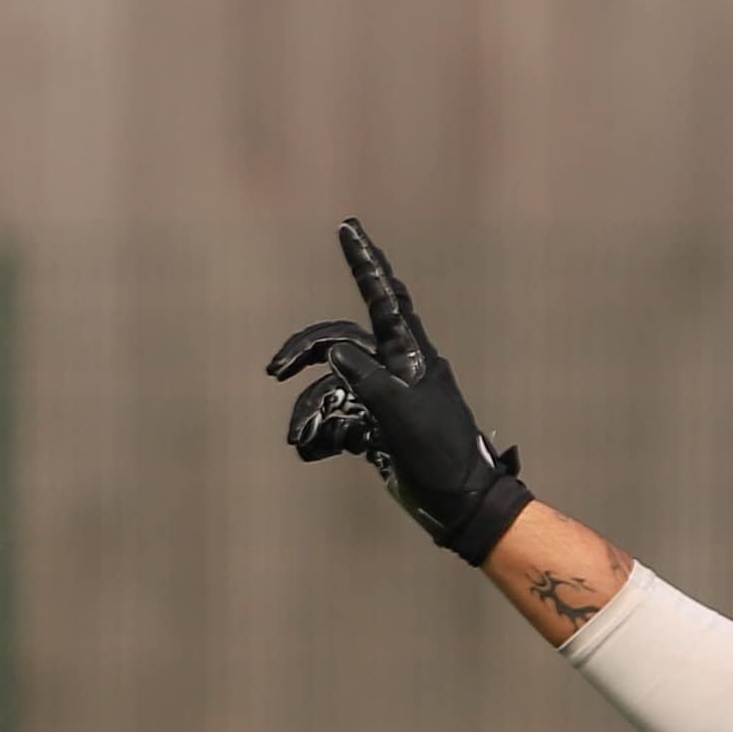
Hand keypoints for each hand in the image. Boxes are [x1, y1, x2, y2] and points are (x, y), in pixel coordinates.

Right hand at [264, 219, 533, 563]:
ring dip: (310, 413)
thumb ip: (368, 378)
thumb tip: (336, 352)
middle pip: (338, 343)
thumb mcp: (402, 413)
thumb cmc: (441, 455)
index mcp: (410, 356)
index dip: (365, 262)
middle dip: (303, 354)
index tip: (348, 226)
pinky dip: (322, 434)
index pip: (384, 297)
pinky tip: (313, 452)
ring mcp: (383, 398)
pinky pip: (337, 418)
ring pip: (331, 388)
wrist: (459, 504)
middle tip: (273, 369)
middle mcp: (395, 369)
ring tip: (299, 440)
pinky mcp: (376, 427)